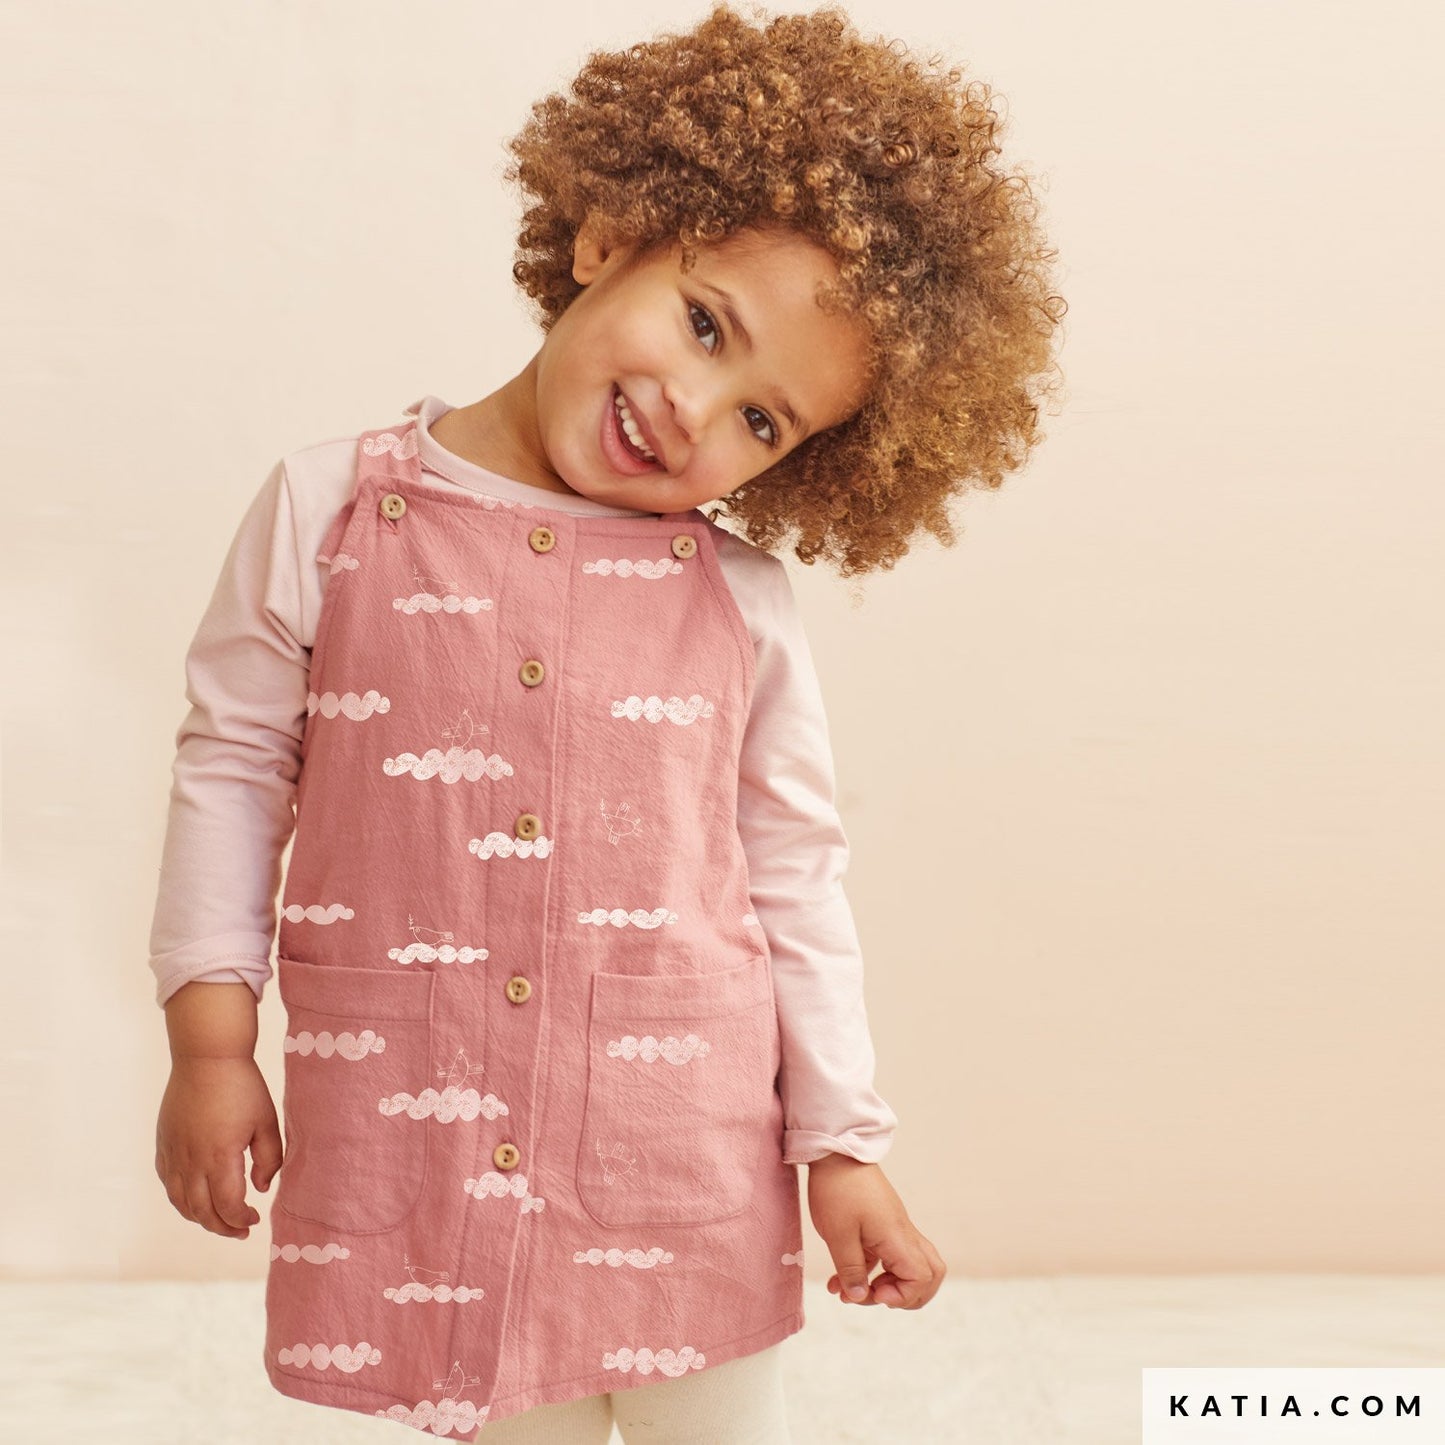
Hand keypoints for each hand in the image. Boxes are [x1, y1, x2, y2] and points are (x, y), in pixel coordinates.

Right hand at [155, 1056, 282, 1239]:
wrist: (206, 1058)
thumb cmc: (242, 1087)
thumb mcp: (267, 1121)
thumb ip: (269, 1159)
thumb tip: (261, 1189)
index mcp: (220, 1157)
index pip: (227, 1207)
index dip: (241, 1220)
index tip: (254, 1219)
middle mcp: (191, 1162)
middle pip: (202, 1212)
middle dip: (222, 1227)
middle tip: (240, 1229)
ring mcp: (173, 1154)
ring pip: (180, 1203)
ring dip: (200, 1217)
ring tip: (219, 1219)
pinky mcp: (164, 1145)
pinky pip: (168, 1184)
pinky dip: (181, 1199)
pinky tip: (196, 1198)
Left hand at [806, 1153, 945, 1308]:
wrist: (836, 1152)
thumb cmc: (837, 1189)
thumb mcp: (838, 1235)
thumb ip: (850, 1270)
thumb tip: (859, 1296)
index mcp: (897, 1237)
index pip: (922, 1278)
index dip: (902, 1296)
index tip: (875, 1293)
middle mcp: (903, 1234)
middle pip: (929, 1274)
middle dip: (906, 1296)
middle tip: (875, 1295)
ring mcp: (895, 1229)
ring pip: (910, 1266)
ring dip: (886, 1285)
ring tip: (853, 1290)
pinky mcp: (883, 1225)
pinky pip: (888, 1256)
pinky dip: (870, 1272)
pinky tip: (841, 1278)